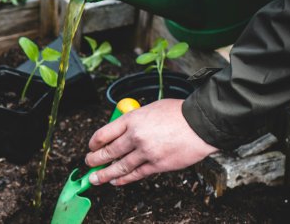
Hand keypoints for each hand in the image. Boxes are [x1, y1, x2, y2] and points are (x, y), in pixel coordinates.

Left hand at [85, 99, 217, 185]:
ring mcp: (146, 152)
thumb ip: (134, 120)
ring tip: (95, 178)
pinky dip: (124, 179)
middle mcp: (135, 136)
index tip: (91, 147)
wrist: (201, 124)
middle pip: (108, 151)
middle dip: (94, 160)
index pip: (104, 133)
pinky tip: (116, 181)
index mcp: (132, 119)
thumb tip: (122, 130)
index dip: (94, 143)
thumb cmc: (178, 113)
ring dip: (104, 174)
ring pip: (119, 167)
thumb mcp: (150, 108)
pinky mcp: (157, 165)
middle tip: (88, 163)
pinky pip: (136, 174)